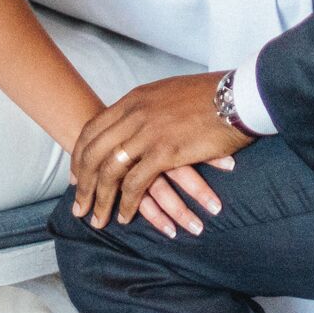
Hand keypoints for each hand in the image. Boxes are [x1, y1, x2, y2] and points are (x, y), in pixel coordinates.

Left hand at [71, 73, 249, 229]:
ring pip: (109, 172)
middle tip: (78, 205)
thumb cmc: (209, 96)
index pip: (92, 130)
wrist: (237, 96)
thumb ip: (147, 106)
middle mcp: (134, 114)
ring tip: (97, 219)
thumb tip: (138, 118)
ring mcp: (148, 133)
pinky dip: (128, 204)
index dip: (79, 156)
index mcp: (134, 100)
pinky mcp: (165, 151)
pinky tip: (126, 217)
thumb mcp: (168, 93)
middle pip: (93, 153)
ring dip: (100, 199)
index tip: (75, 176)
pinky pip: (136, 184)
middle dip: (82, 184)